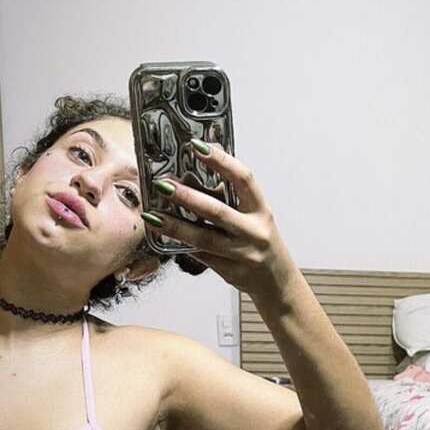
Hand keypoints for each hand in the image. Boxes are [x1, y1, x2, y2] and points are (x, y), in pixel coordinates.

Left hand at [143, 142, 295, 295]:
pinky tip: (163, 236)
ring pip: (204, 238)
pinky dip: (181, 245)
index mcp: (261, 210)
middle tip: (163, 184)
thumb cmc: (260, 241)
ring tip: (152, 215)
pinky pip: (201, 255)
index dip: (221, 161)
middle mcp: (254, 232)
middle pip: (218, 211)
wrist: (277, 282)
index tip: (197, 147)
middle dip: (188, 196)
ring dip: (176, 226)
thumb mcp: (253, 214)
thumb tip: (194, 170)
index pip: (243, 179)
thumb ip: (228, 194)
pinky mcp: (229, 271)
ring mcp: (242, 254)